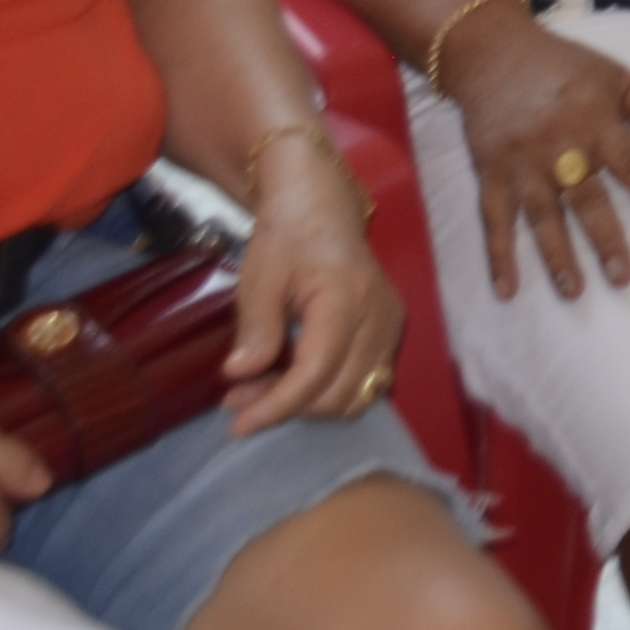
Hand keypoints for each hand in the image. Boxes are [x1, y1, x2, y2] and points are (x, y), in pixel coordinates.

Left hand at [220, 142, 409, 431]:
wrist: (321, 206)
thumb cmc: (288, 235)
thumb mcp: (260, 276)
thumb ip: (256, 327)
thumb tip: (239, 375)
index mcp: (347, 299)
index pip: (315, 373)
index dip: (276, 406)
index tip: (238, 424)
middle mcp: (380, 318)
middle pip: (338, 393)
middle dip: (287, 407)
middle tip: (239, 398)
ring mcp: (391, 326)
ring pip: (355, 396)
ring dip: (309, 405)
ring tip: (264, 390)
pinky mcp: (391, 332)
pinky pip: (365, 382)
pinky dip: (329, 392)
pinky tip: (295, 379)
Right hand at [441, 10, 629, 300]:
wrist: (491, 51)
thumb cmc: (563, 66)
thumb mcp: (617, 78)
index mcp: (596, 119)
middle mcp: (559, 144)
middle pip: (586, 197)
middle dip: (605, 239)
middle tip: (624, 278)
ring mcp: (521, 161)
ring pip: (542, 215)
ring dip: (556, 255)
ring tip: (574, 291)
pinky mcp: (489, 171)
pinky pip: (493, 219)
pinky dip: (497, 255)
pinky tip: (507, 289)